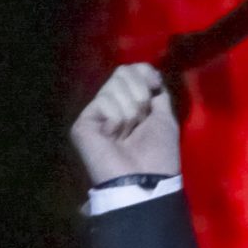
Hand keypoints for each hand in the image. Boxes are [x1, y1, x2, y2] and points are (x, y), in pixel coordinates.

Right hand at [70, 62, 180, 185]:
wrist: (146, 178)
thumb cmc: (159, 153)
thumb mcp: (165, 118)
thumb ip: (158, 94)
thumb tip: (150, 72)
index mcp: (131, 103)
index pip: (131, 69)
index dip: (145, 73)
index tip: (155, 85)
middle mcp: (111, 105)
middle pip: (123, 73)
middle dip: (140, 96)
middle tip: (141, 122)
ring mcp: (95, 113)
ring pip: (114, 86)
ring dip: (131, 112)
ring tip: (127, 135)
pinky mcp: (83, 123)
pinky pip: (105, 102)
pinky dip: (117, 120)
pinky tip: (113, 138)